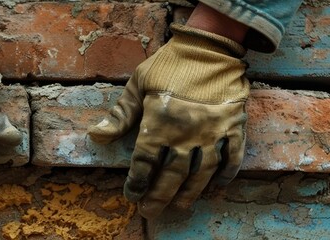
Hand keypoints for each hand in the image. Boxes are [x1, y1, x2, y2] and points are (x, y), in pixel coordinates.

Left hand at [88, 24, 248, 218]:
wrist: (210, 46)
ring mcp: (212, 132)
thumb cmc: (170, 64)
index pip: (144, 163)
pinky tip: (216, 187)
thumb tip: (96, 135)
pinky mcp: (233, 127)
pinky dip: (225, 175)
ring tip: (180, 206)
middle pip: (171, 175)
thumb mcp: (138, 84)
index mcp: (159, 123)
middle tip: (151, 211)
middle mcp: (186, 133)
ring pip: (201, 173)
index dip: (136, 182)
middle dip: (159, 196)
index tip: (131, 195)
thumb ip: (120, 114)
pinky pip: (231, 158)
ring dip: (190, 193)